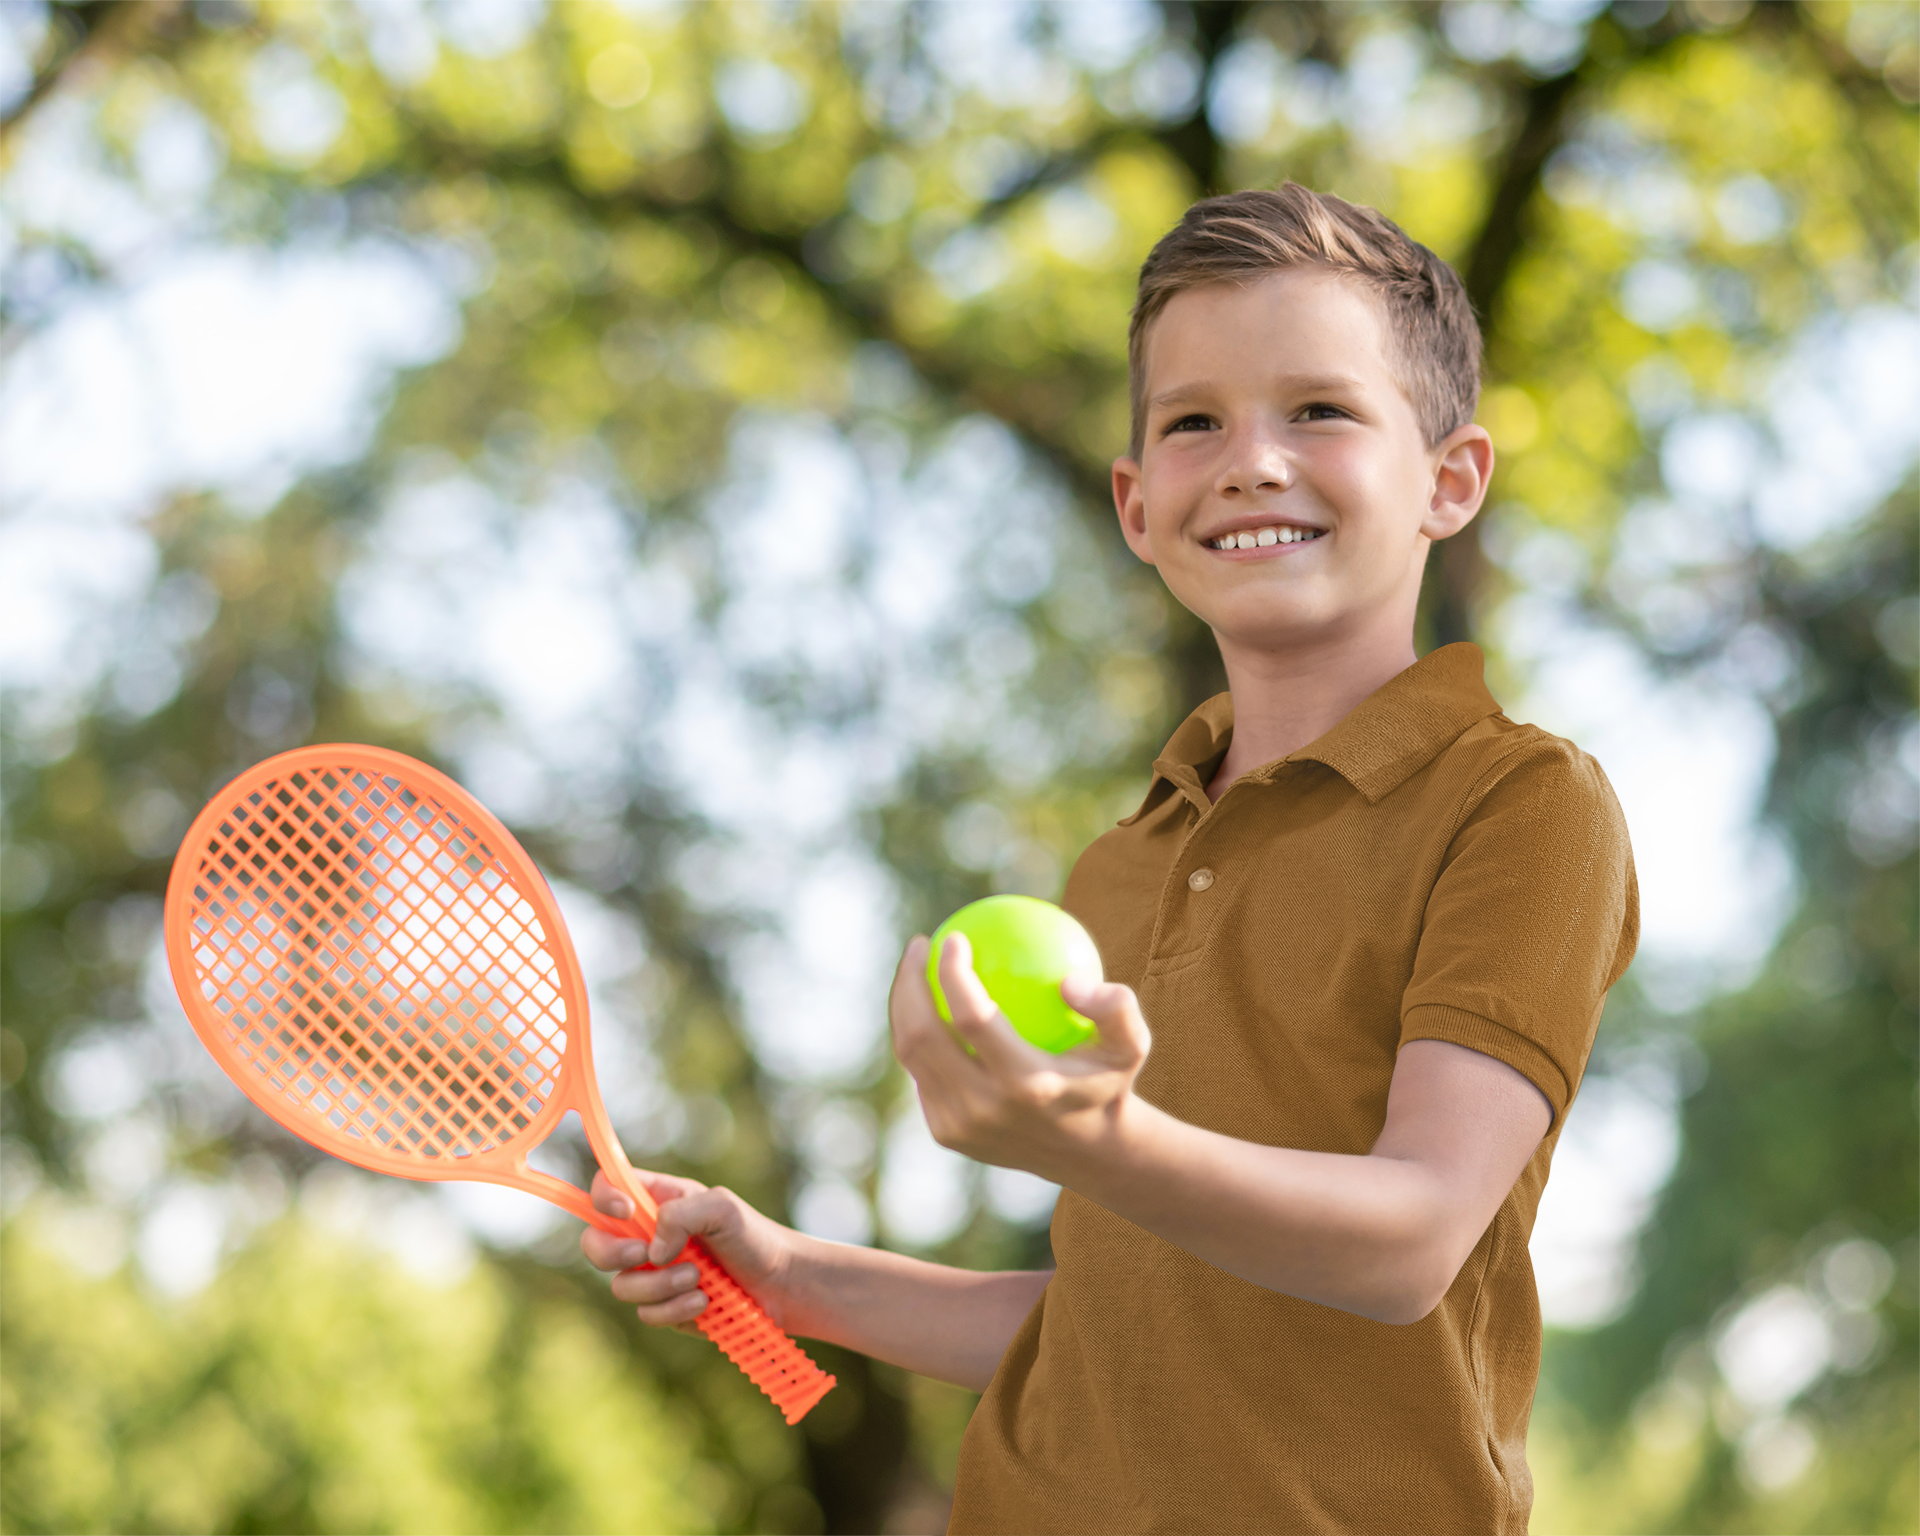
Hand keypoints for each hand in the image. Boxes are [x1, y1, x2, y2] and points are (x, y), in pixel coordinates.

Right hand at [579, 1169, 803, 1333]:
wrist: (781, 1286)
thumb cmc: (755, 1237)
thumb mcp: (723, 1208)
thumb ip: (681, 1215)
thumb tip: (652, 1251)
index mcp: (658, 1200)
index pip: (607, 1188)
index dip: (603, 1198)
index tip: (625, 1211)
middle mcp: (648, 1236)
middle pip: (594, 1243)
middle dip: (612, 1253)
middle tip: (644, 1254)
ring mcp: (653, 1274)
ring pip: (622, 1285)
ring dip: (659, 1285)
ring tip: (698, 1279)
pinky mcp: (664, 1307)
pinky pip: (647, 1314)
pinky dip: (675, 1310)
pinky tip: (704, 1302)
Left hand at [888, 931, 1151, 1183]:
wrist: (1089, 1153)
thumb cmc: (1107, 1081)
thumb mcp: (1131, 1044)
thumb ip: (1115, 1007)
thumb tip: (1069, 981)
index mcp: (1026, 1084)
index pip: (972, 1019)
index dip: (952, 973)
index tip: (955, 937)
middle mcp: (984, 1109)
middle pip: (923, 1036)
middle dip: (910, 981)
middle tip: (922, 944)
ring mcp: (959, 1126)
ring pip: (911, 1054)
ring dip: (904, 1004)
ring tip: (916, 965)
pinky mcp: (946, 1134)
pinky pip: (921, 1073)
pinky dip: (917, 1034)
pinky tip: (926, 1000)